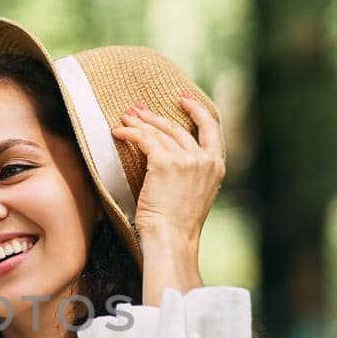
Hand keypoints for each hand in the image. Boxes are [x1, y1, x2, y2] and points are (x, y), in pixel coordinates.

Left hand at [110, 94, 225, 242]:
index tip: (184, 100)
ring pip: (159, 132)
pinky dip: (130, 133)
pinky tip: (119, 132)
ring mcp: (186, 159)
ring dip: (139, 123)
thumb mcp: (195, 193)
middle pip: (177, 128)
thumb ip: (191, 172)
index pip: (211, 128)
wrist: (172, 238)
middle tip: (138, 111)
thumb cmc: (178, 224)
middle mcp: (204, 159)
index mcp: (217, 166)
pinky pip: (144, 139)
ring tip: (125, 119)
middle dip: (155, 118)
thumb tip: (172, 154)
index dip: (196, 111)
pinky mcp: (165, 162)